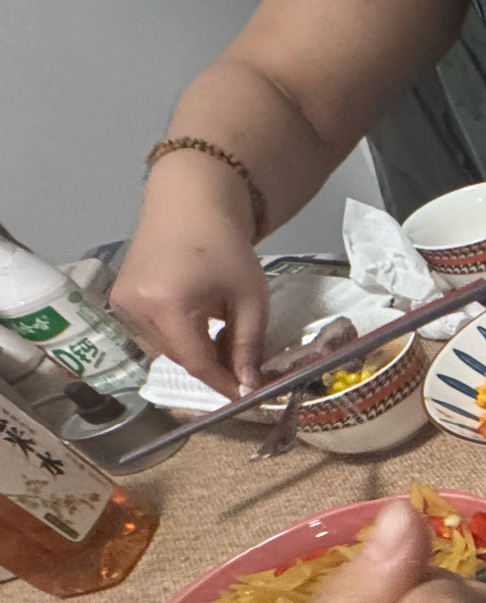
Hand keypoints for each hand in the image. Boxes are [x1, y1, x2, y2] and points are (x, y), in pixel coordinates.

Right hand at [110, 152, 270, 397]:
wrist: (188, 205)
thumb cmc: (225, 247)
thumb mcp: (249, 299)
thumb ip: (248, 346)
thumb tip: (248, 386)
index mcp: (167, 306)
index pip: (196, 362)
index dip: (222, 383)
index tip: (246, 397)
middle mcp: (135, 308)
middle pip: (180, 357)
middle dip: (213, 367)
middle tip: (243, 365)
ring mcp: (122, 304)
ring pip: (166, 348)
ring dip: (196, 351)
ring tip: (224, 334)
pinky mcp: (119, 299)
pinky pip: (153, 333)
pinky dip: (179, 336)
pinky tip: (201, 321)